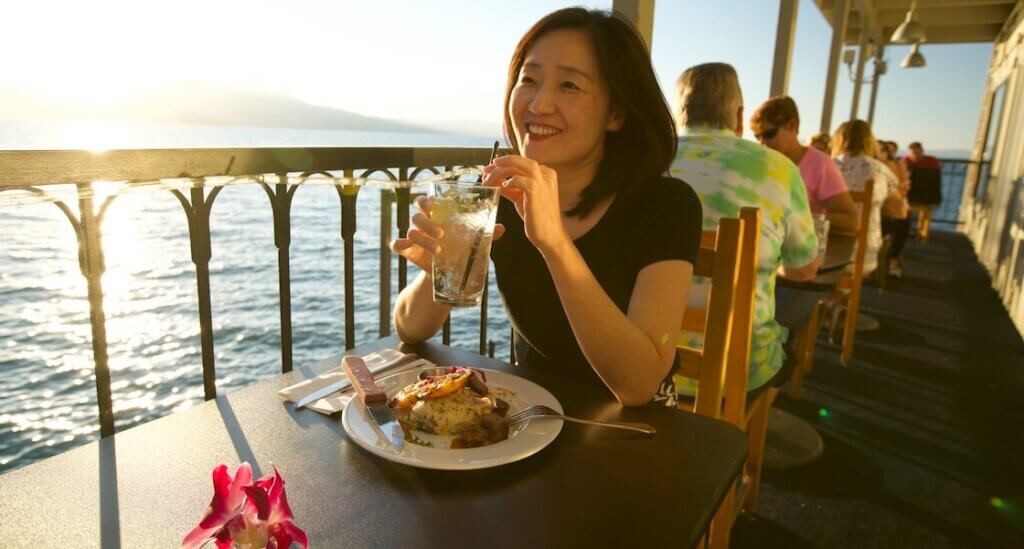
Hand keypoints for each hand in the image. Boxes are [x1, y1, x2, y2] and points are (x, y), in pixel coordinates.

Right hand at [390, 194, 504, 271]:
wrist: (447, 273)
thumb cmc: (459, 250)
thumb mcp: (472, 242)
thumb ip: (485, 234)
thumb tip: (501, 227)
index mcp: (437, 215)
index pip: (427, 201)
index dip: (428, 200)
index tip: (434, 206)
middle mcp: (423, 223)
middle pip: (417, 214)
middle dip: (427, 222)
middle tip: (442, 233)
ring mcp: (413, 236)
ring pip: (410, 230)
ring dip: (423, 239)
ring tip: (438, 250)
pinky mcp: (407, 250)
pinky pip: (396, 244)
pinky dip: (398, 244)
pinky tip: (406, 247)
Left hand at [482, 155, 568, 256]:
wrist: (549, 235)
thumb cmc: (536, 217)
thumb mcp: (522, 197)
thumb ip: (511, 187)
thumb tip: (495, 180)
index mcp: (545, 174)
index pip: (522, 163)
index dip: (504, 163)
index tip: (490, 169)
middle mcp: (546, 175)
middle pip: (520, 161)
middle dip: (501, 163)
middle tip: (486, 169)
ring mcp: (543, 182)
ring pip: (520, 165)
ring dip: (501, 170)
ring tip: (489, 178)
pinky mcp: (537, 192)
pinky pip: (520, 180)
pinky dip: (509, 182)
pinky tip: (503, 188)